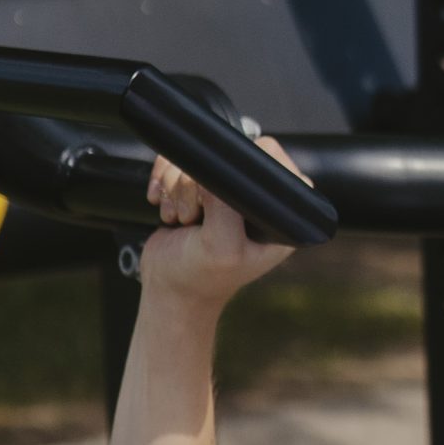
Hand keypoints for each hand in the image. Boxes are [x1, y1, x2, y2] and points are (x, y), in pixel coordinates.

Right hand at [135, 139, 306, 312]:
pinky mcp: (198, 188)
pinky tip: (166, 207)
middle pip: (226, 155)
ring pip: (196, 159)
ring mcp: (226, 191)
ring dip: (177, 188)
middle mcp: (258, 200)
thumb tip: (215, 174)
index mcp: (280, 214)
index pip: (272, 162)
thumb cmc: (201, 278)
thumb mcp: (222, 249)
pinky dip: (163, 181)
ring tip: (182, 219)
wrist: (169, 290)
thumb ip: (225, 211)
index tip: (218, 200)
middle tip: (194, 218)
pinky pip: (176, 162)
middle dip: (196, 185)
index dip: (241, 169)